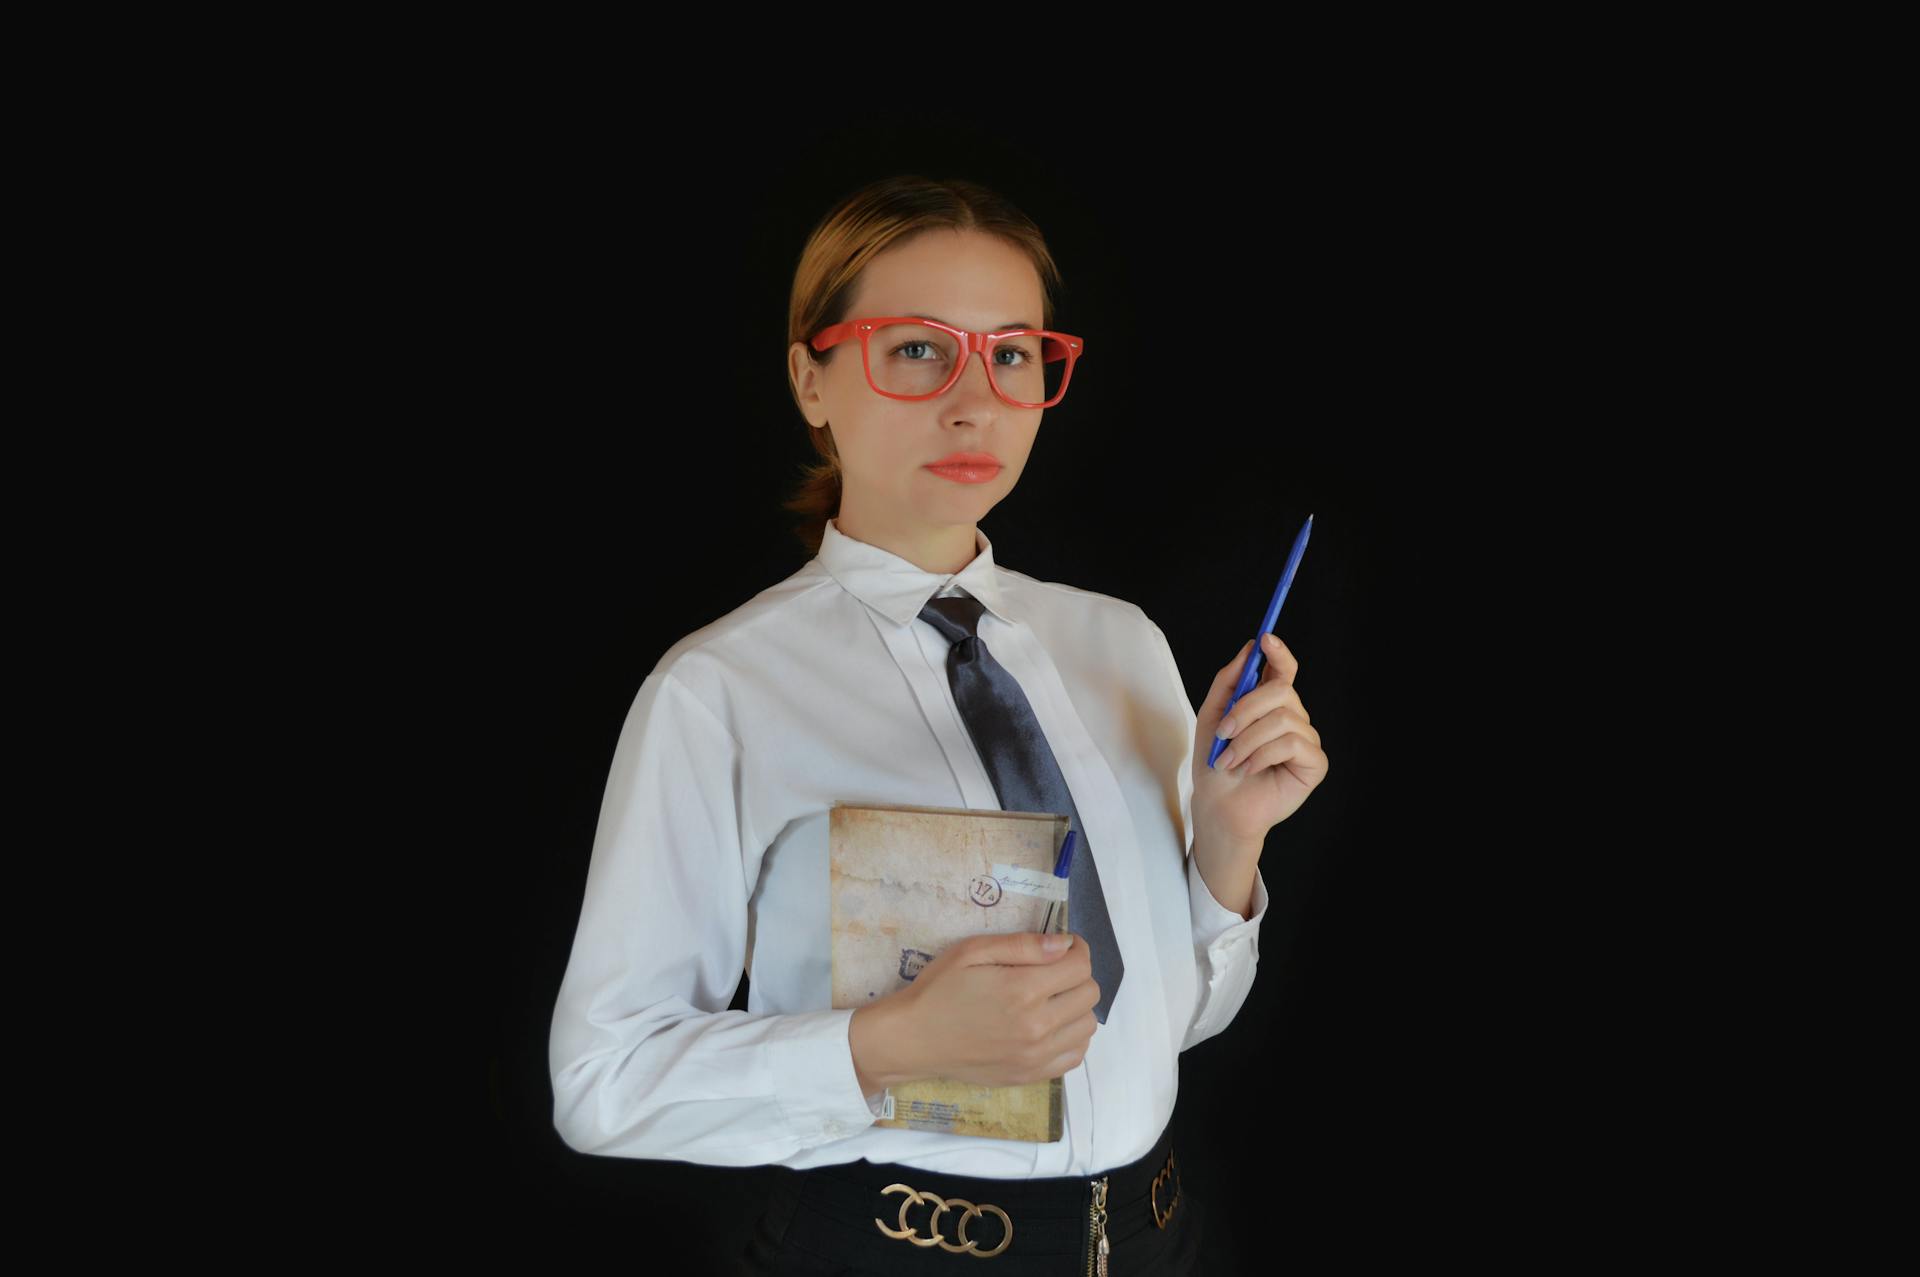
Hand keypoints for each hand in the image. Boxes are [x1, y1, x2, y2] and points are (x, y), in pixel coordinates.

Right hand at [890, 932, 1099, 1087]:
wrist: (915, 1039)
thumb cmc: (939, 989)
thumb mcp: (972, 951)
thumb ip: (1023, 945)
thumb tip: (1064, 944)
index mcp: (1022, 989)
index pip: (1080, 965)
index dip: (1076, 949)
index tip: (1063, 947)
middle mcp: (1036, 1026)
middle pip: (1090, 993)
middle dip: (1077, 974)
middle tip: (1053, 970)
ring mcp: (1036, 1055)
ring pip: (1088, 1025)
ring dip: (1077, 1006)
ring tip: (1052, 998)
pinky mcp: (1031, 1075)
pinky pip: (1075, 1055)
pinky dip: (1072, 1036)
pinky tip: (1051, 1025)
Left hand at [1192, 632, 1329, 847]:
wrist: (1218, 805)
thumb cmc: (1215, 763)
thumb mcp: (1212, 716)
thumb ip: (1229, 681)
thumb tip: (1249, 648)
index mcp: (1269, 704)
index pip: (1284, 669)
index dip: (1279, 652)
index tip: (1265, 639)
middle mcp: (1292, 717)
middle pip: (1281, 690)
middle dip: (1246, 709)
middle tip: (1224, 732)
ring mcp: (1305, 739)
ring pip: (1283, 719)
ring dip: (1247, 740)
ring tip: (1230, 760)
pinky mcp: (1314, 763)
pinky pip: (1292, 744)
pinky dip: (1263, 756)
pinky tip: (1250, 769)